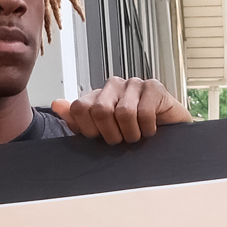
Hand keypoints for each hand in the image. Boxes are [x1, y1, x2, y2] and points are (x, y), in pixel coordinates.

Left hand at [52, 77, 194, 142]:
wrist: (169, 141)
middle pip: (99, 110)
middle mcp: (114, 86)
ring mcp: (134, 84)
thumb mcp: (102, 134)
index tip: (101, 139)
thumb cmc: (135, 136)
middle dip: (111, 134)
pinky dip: (148, 128)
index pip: (79, 108)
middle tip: (122, 140)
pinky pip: (144, 111)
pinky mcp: (154, 87)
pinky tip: (151, 129)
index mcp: (98, 96)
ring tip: (138, 136)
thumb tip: (58, 104)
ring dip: (132, 134)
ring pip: (123, 112)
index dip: (89, 130)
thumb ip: (77, 121)